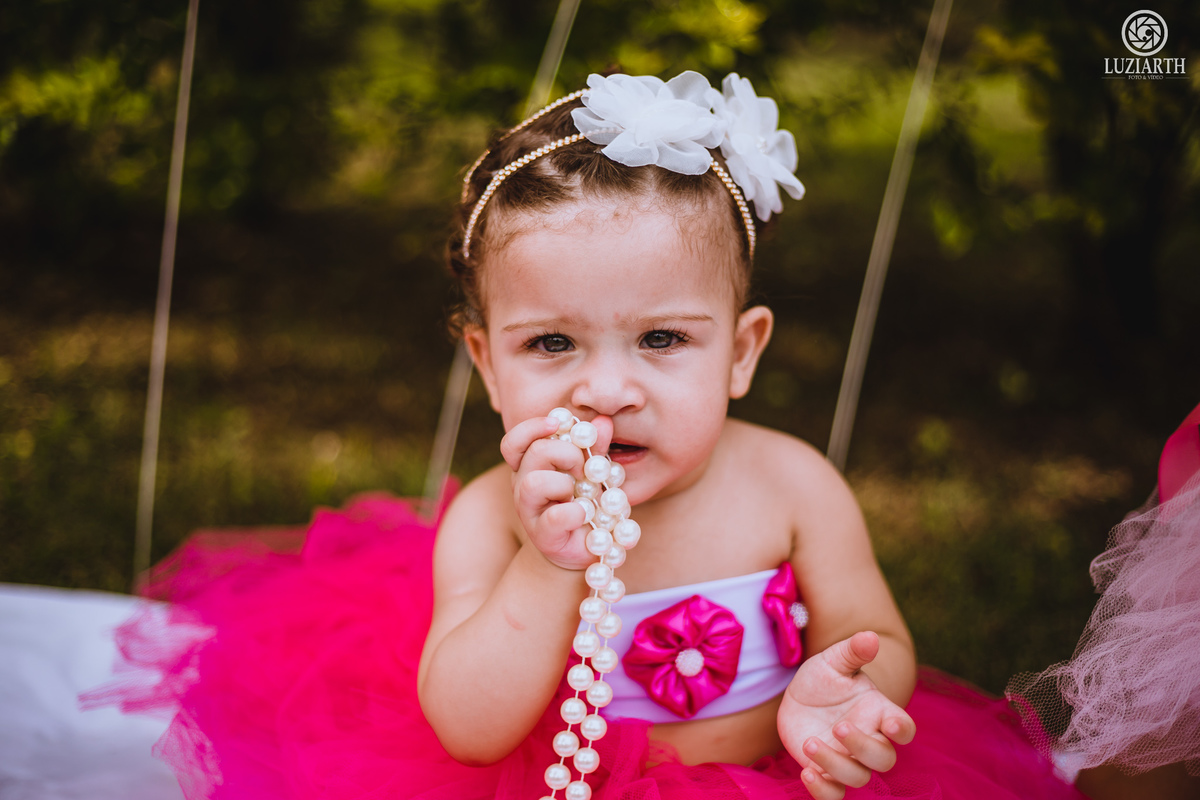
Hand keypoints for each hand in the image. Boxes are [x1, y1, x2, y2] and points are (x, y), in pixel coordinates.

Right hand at [500, 414, 612, 569]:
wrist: (587, 547)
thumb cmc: (588, 502)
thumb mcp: (594, 472)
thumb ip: (595, 448)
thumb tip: (603, 421)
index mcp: (530, 466)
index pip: (515, 441)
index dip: (533, 427)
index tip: (559, 422)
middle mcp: (523, 485)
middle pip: (533, 452)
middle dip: (566, 453)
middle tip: (584, 470)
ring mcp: (529, 511)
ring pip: (534, 482)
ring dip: (565, 483)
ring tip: (581, 495)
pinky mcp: (542, 535)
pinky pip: (555, 516)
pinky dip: (575, 512)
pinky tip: (585, 513)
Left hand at [777, 631, 915, 799]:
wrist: (799, 698)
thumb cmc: (824, 678)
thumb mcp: (833, 661)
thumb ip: (852, 652)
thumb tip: (870, 637)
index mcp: (878, 712)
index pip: (904, 729)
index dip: (902, 730)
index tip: (890, 723)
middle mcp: (868, 739)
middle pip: (883, 759)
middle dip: (863, 747)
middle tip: (838, 727)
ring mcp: (848, 759)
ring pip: (859, 777)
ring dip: (836, 765)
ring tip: (810, 742)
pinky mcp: (827, 773)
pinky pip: (834, 795)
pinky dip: (823, 790)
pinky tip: (807, 773)